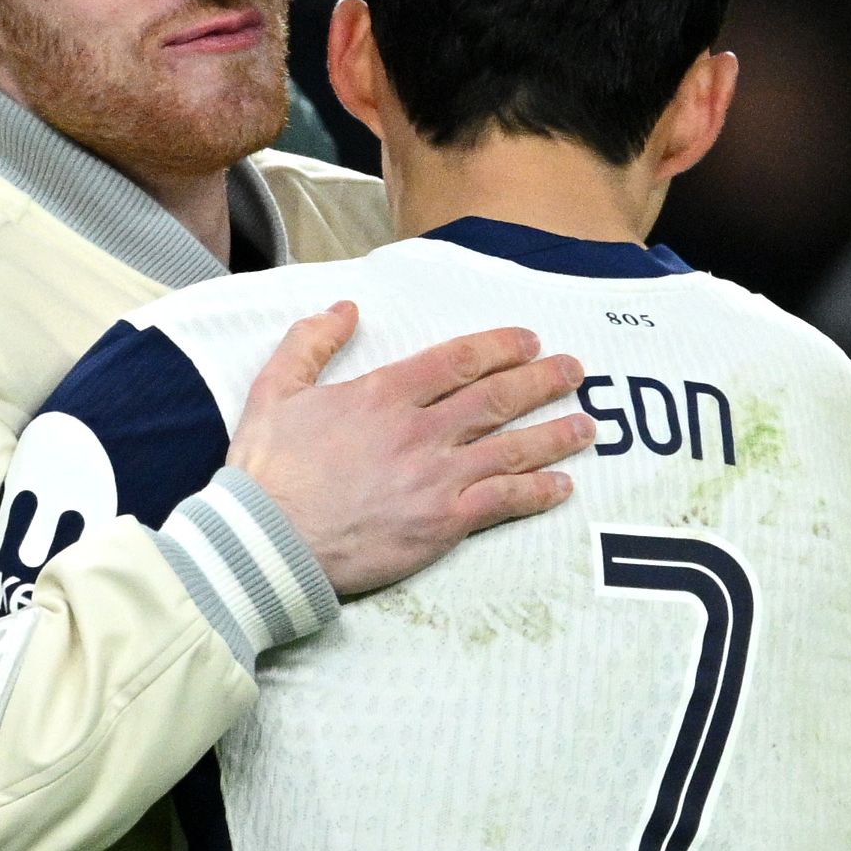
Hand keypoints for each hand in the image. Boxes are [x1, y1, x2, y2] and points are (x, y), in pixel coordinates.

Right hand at [226, 305, 592, 597]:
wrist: (267, 541)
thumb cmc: (265, 471)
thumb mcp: (272, 391)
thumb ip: (310, 343)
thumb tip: (345, 309)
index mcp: (383, 395)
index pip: (458, 360)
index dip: (500, 346)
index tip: (528, 341)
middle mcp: (420, 430)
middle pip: (497, 397)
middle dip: (542, 380)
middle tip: (573, 371)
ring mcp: (437, 478)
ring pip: (513, 447)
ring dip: (555, 434)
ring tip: (585, 425)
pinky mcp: (443, 523)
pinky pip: (505, 501)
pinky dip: (539, 492)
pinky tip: (562, 487)